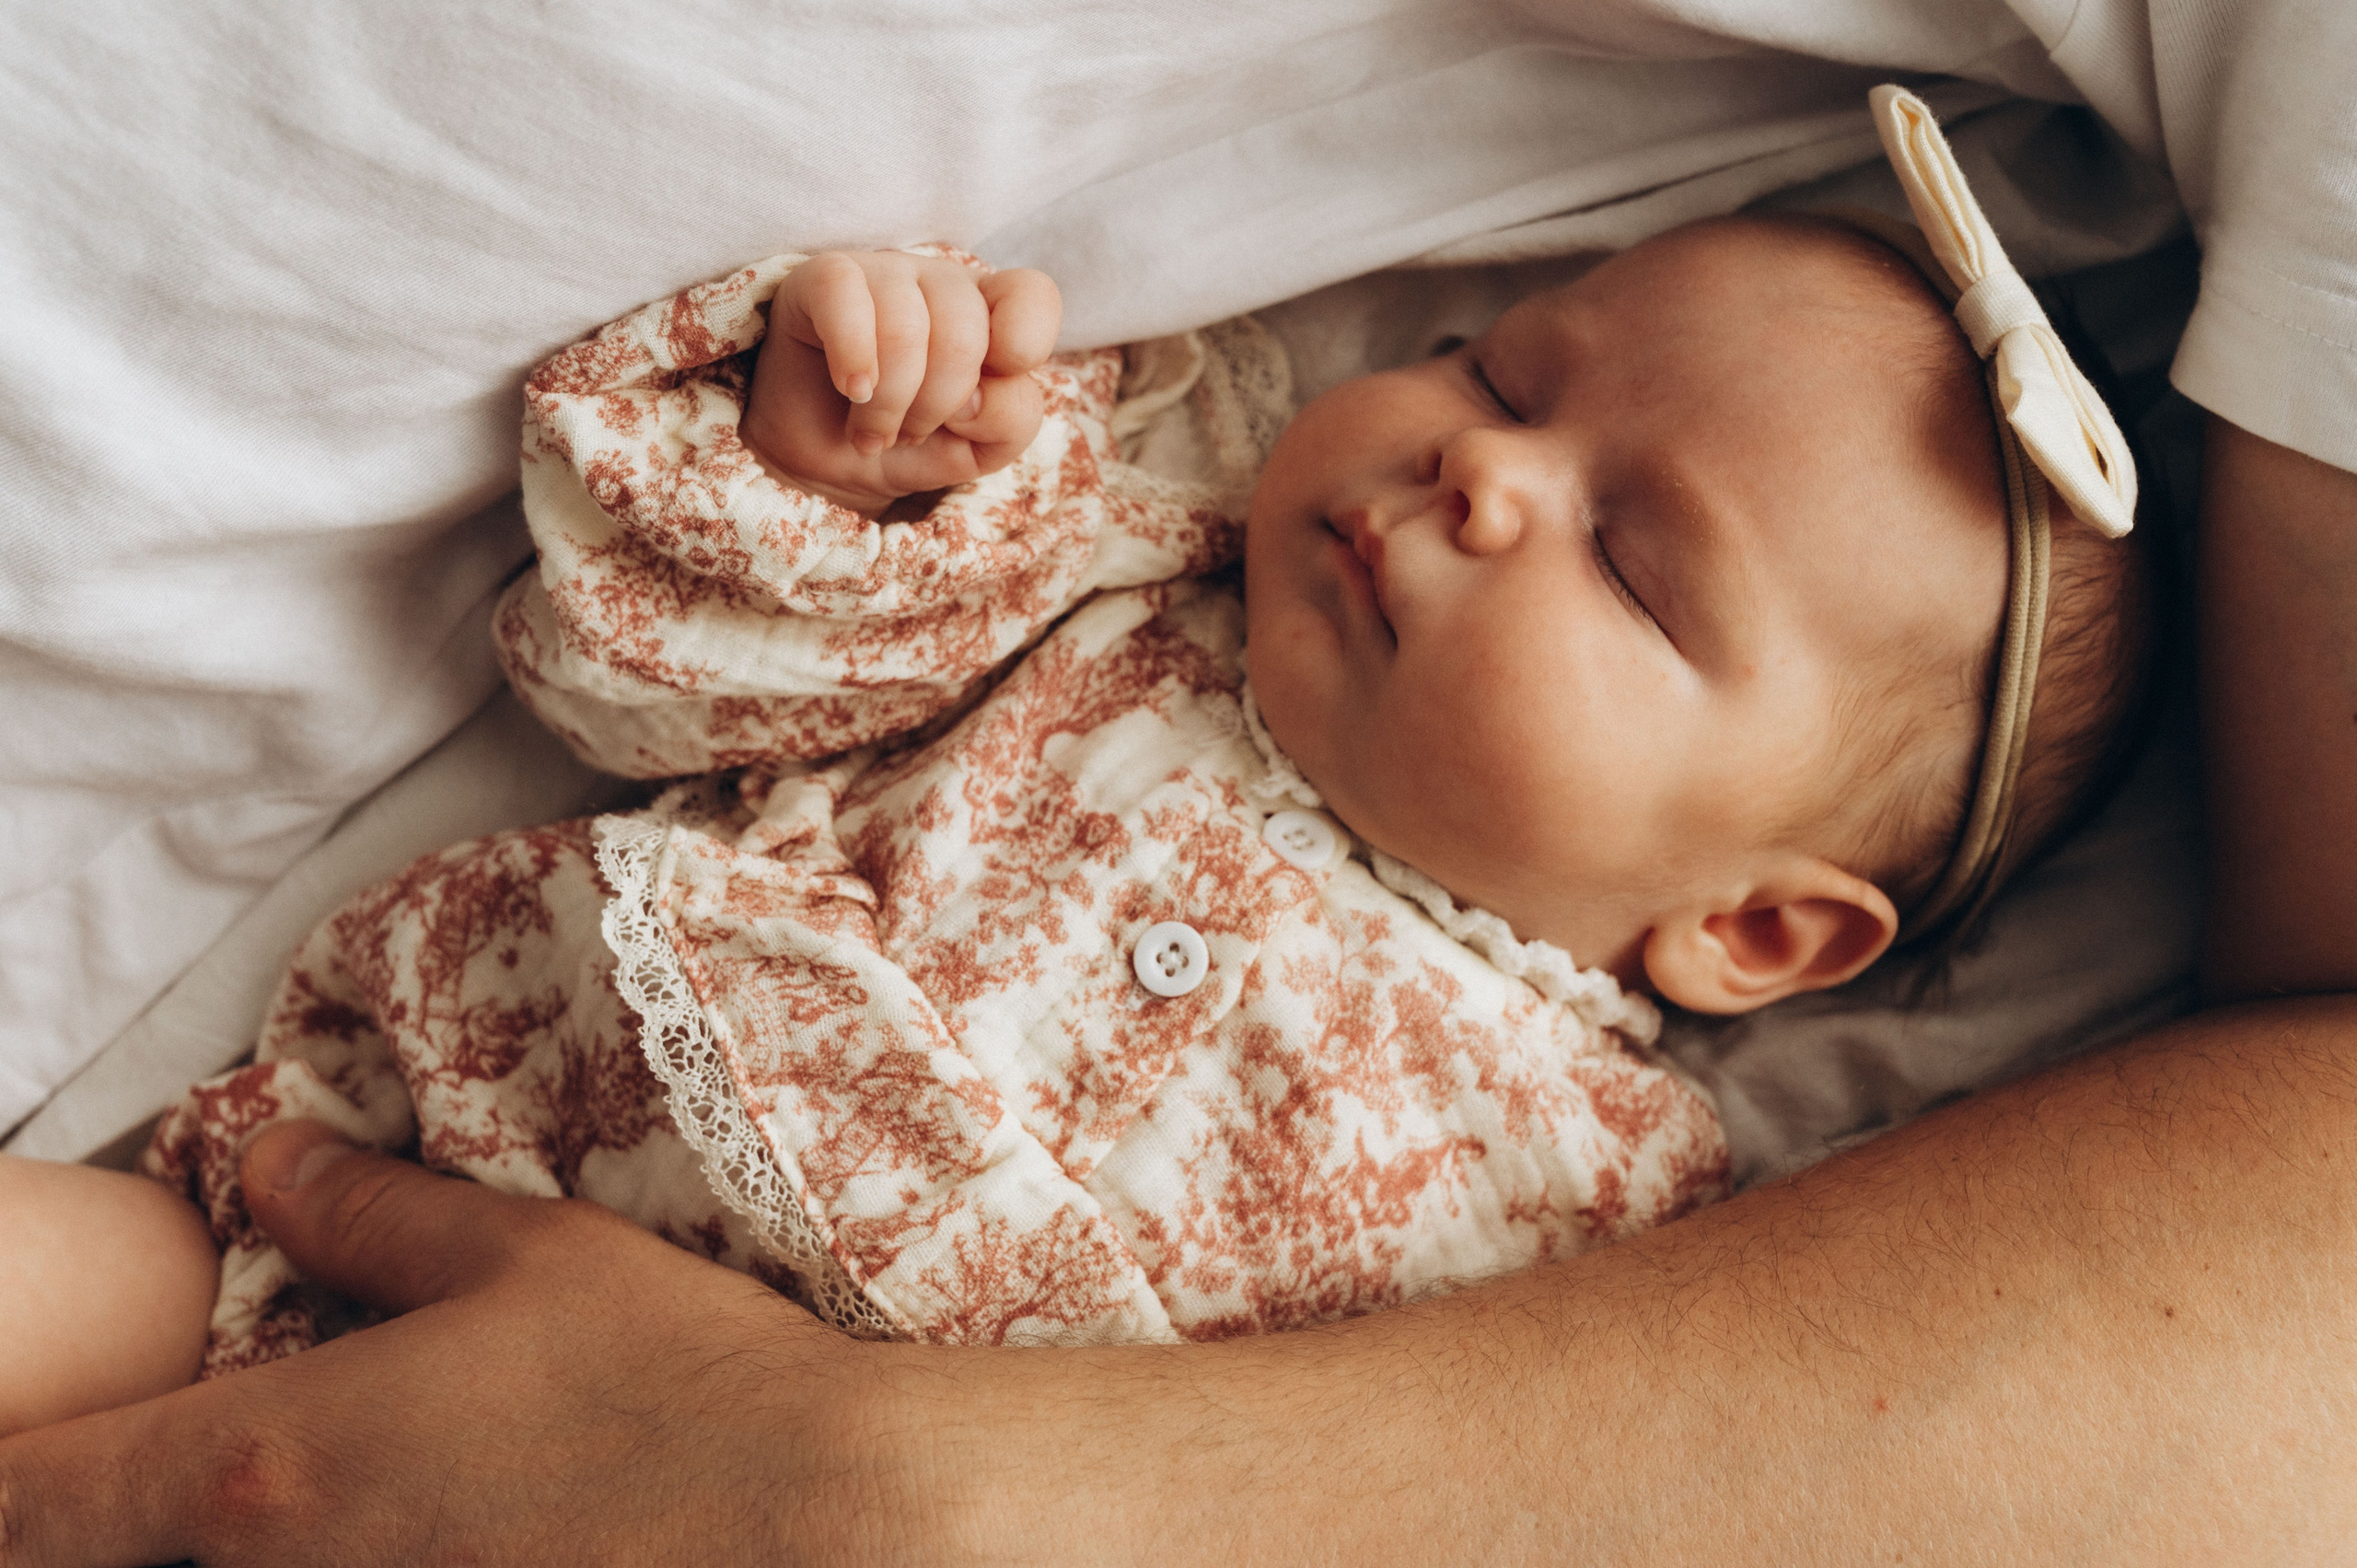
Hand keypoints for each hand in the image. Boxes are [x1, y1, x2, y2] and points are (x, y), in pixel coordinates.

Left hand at [0, 1122, 926, 1565]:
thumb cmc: (671, 1378)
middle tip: (179, 1474)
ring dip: (228, 1547)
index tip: (32, 1455)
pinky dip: (343, 1565)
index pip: (27, 1501)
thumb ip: (373, 1214)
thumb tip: (271, 1163)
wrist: (819, 1521)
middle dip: (125, 1518)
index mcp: (261, 1467)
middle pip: (113, 1566)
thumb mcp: (524, 1257)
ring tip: (350, 1494)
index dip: (10, 1475)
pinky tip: (442, 1530)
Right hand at [741, 249, 1061, 513]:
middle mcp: (942, 281)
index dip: (1018, 352)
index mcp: (991, 312)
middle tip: (910, 433)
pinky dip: (852, 359)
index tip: (974, 405)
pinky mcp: (824, 277)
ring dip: (889, 404)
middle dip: (937, 407)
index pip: (1034, 295)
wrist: (829, 462)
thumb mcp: (980, 447)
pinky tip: (851, 389)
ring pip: (905, 328)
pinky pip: (843, 297)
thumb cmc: (911, 444)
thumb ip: (1011, 419)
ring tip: (873, 430)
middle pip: (963, 335)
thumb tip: (976, 397)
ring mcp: (884, 272)